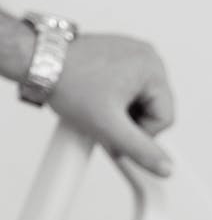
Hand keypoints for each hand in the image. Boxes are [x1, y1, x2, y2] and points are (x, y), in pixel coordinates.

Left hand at [50, 33, 174, 175]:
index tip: (114, 129)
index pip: (165, 119)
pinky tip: (97, 97)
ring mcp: (132, 52)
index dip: (140, 134)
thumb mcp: (109, 126)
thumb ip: (141, 150)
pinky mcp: (119, 54)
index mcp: (152, 67)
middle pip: (154, 109)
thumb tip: (165, 168)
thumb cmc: (68, 82)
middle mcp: (146, 55)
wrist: (38, 62)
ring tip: (98, 106)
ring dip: (122, 112)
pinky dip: (115, 99)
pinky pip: (129, 88)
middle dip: (130, 121)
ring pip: (141, 101)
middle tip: (104, 118)